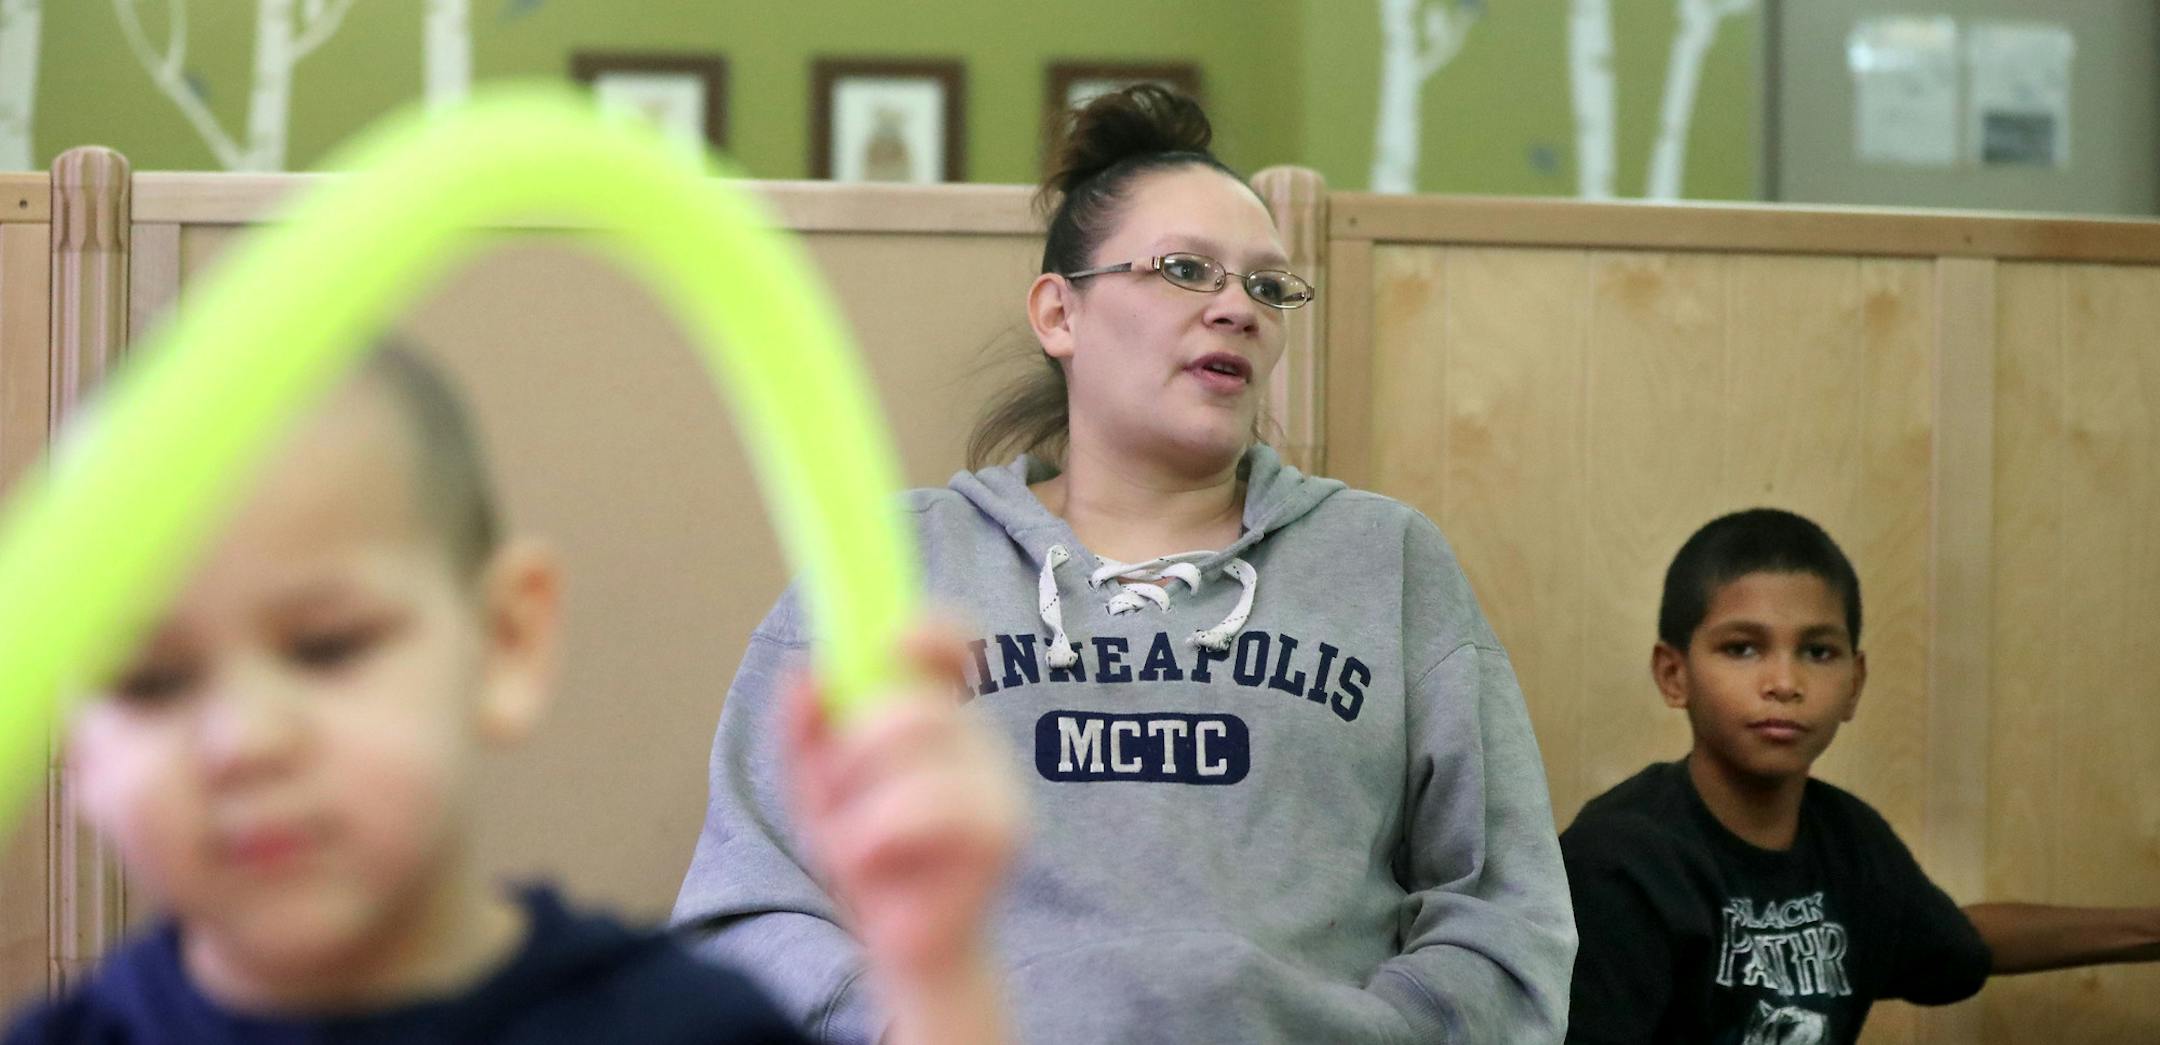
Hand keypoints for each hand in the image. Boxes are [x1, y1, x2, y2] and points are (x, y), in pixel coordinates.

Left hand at [784, 623, 1022, 983]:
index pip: (949, 650)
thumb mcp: (820, 789)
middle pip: (916, 705)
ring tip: (858, 841)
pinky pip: (915, 813)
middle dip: (855, 747)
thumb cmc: (874, 862)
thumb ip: (807, 730)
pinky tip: (876, 868)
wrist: (907, 952)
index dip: (929, 630)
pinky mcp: (1001, 838)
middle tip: (841, 793)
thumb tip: (805, 673)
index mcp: (943, 722)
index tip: (891, 644)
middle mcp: (981, 747)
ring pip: (913, 759)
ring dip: (859, 803)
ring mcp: (1000, 789)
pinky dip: (869, 840)